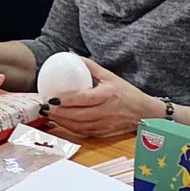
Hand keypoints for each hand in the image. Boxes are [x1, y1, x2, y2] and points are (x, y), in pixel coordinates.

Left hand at [39, 60, 153, 141]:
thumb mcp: (110, 76)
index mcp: (108, 95)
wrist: (144, 112)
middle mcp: (106, 111)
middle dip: (59, 113)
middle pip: (78, 115)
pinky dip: (70, 128)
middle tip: (45, 107)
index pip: (84, 99)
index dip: (67, 100)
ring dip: (62, 122)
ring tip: (49, 115)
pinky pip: (83, 132)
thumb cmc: (126, 93)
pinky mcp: (103, 133)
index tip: (52, 97)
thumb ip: (91, 67)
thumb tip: (72, 57)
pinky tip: (61, 122)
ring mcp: (105, 124)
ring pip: (79, 126)